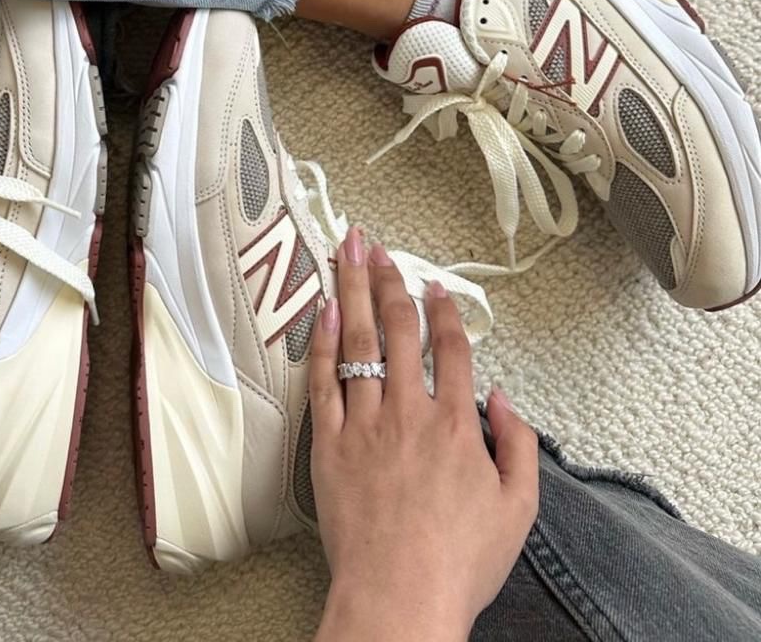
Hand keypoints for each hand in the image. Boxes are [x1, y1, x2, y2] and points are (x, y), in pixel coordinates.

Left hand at [310, 229, 538, 641]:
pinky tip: (324, 310)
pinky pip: (323, 380)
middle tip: (378, 246)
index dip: (445, 310)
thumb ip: (520, 444)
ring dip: (354, 290)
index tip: (437, 285)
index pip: (452, 348)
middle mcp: (410, 412)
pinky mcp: (329, 445)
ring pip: (359, 341)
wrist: (399, 599)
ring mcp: (365, 425)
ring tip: (348, 253)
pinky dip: (323, 341)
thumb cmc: (458, 563)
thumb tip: (503, 397)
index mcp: (457, 425)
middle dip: (390, 280)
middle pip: (399, 329)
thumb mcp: (518, 508)